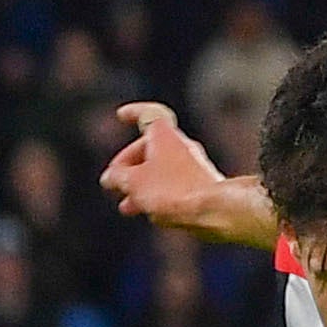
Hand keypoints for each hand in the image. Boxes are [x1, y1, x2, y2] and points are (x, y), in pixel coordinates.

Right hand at [101, 103, 230, 222]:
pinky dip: (159, 196)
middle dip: (129, 166)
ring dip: (142, 186)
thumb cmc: (173, 191)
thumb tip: (110, 178)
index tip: (122, 115)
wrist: (215, 212)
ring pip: (162, 172)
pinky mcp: (203, 187)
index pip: (149, 115)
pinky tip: (152, 214)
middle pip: (150, 149)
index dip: (134, 113)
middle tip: (114, 182)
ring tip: (127, 206)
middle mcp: (183, 147)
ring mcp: (195, 167)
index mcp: (164, 135)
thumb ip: (117, 177)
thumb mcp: (132, 182)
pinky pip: (176, 187)